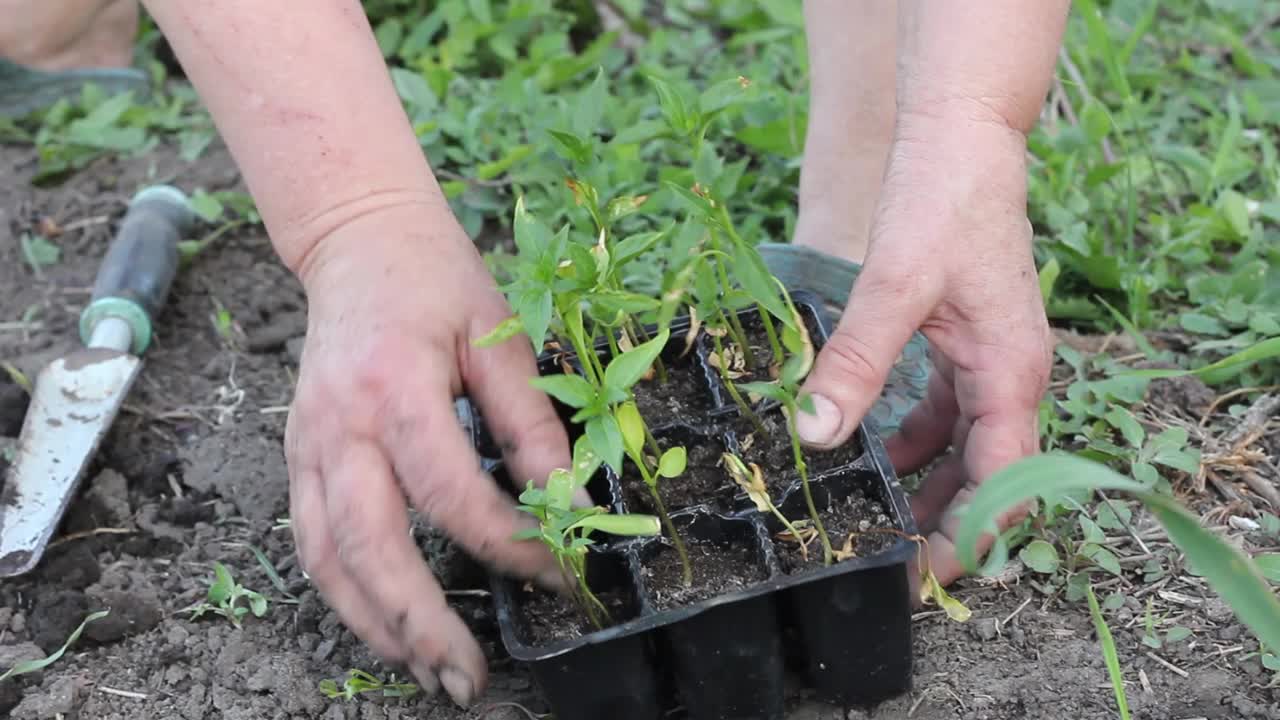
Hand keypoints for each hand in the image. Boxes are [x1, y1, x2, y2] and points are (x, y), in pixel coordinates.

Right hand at [283, 203, 569, 705]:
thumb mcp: (500, 338)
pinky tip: (385, 624)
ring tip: (428, 670)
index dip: (508, 543)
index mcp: (395, 386)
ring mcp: (307, 444)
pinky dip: (346, 593)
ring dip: (376, 625)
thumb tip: (570, 502)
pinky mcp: (297, 455)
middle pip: (370, 546)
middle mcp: (339, 424)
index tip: (557, 572)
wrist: (359, 243)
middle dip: (422, 622)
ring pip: (328, 558)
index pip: (452, 492)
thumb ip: (531, 424)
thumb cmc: (437, 282)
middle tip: (468, 676)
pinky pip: (311, 541)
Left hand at [793, 115, 1053, 588]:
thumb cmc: (941, 203)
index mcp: (1011, 373)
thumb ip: (855, 363)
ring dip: (926, 485)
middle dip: (945, 523)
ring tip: (876, 520)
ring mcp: (990, 359)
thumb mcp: (894, 288)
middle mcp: (1010, 375)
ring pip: (964, 447)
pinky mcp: (966, 342)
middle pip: (987, 475)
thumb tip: (813, 434)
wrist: (960, 137)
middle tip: (890, 563)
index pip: (1005, 482)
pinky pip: (945, 411)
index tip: (925, 576)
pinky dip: (912, 439)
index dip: (970, 536)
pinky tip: (871, 452)